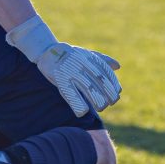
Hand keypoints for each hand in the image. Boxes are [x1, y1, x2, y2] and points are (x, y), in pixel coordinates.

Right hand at [6, 15, 121, 116]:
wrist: (46, 51)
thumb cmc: (69, 55)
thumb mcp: (85, 53)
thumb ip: (102, 59)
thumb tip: (118, 66)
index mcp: (89, 58)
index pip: (106, 72)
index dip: (113, 84)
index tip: (117, 93)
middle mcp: (81, 63)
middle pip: (100, 81)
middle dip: (108, 93)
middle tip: (110, 103)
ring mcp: (70, 71)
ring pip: (88, 88)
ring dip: (97, 100)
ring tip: (101, 108)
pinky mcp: (60, 79)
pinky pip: (71, 94)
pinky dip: (78, 104)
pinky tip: (83, 112)